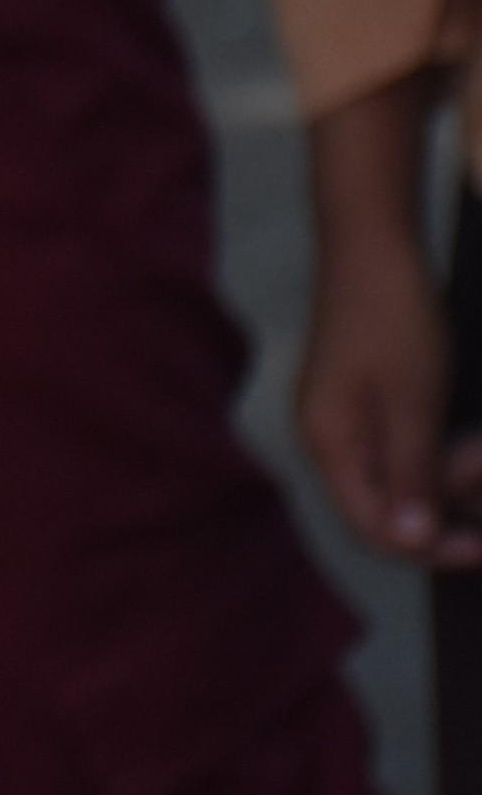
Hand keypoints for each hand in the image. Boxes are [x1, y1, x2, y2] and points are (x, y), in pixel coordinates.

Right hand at [298, 219, 481, 567]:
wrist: (372, 245)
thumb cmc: (392, 318)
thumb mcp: (413, 401)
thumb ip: (409, 473)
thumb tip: (408, 542)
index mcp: (330, 444)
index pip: (372, 528)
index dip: (429, 549)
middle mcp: (328, 440)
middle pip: (382, 511)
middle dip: (443, 516)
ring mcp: (343, 420)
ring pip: (396, 483)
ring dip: (446, 487)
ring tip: (481, 468)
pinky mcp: (361, 402)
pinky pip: (398, 454)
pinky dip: (436, 460)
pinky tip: (464, 449)